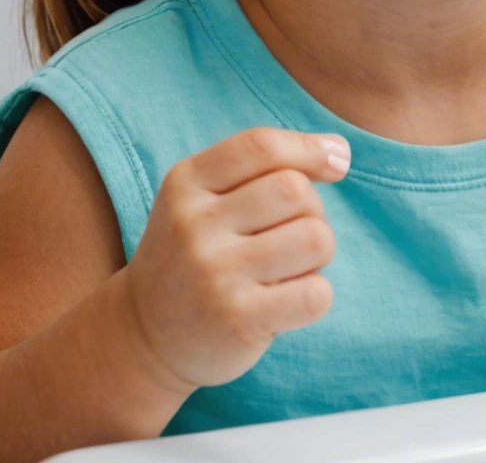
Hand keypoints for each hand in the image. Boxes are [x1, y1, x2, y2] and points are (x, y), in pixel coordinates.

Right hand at [121, 128, 348, 392]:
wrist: (144, 339)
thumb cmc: (199, 253)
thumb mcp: (207, 196)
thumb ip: (268, 164)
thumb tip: (340, 152)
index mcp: (185, 183)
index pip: (262, 146)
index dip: (310, 148)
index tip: (337, 162)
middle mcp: (193, 225)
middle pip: (297, 190)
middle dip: (312, 210)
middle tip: (288, 236)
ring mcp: (212, 274)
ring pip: (315, 238)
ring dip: (317, 254)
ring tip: (285, 269)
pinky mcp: (235, 321)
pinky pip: (315, 293)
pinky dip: (314, 295)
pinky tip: (282, 303)